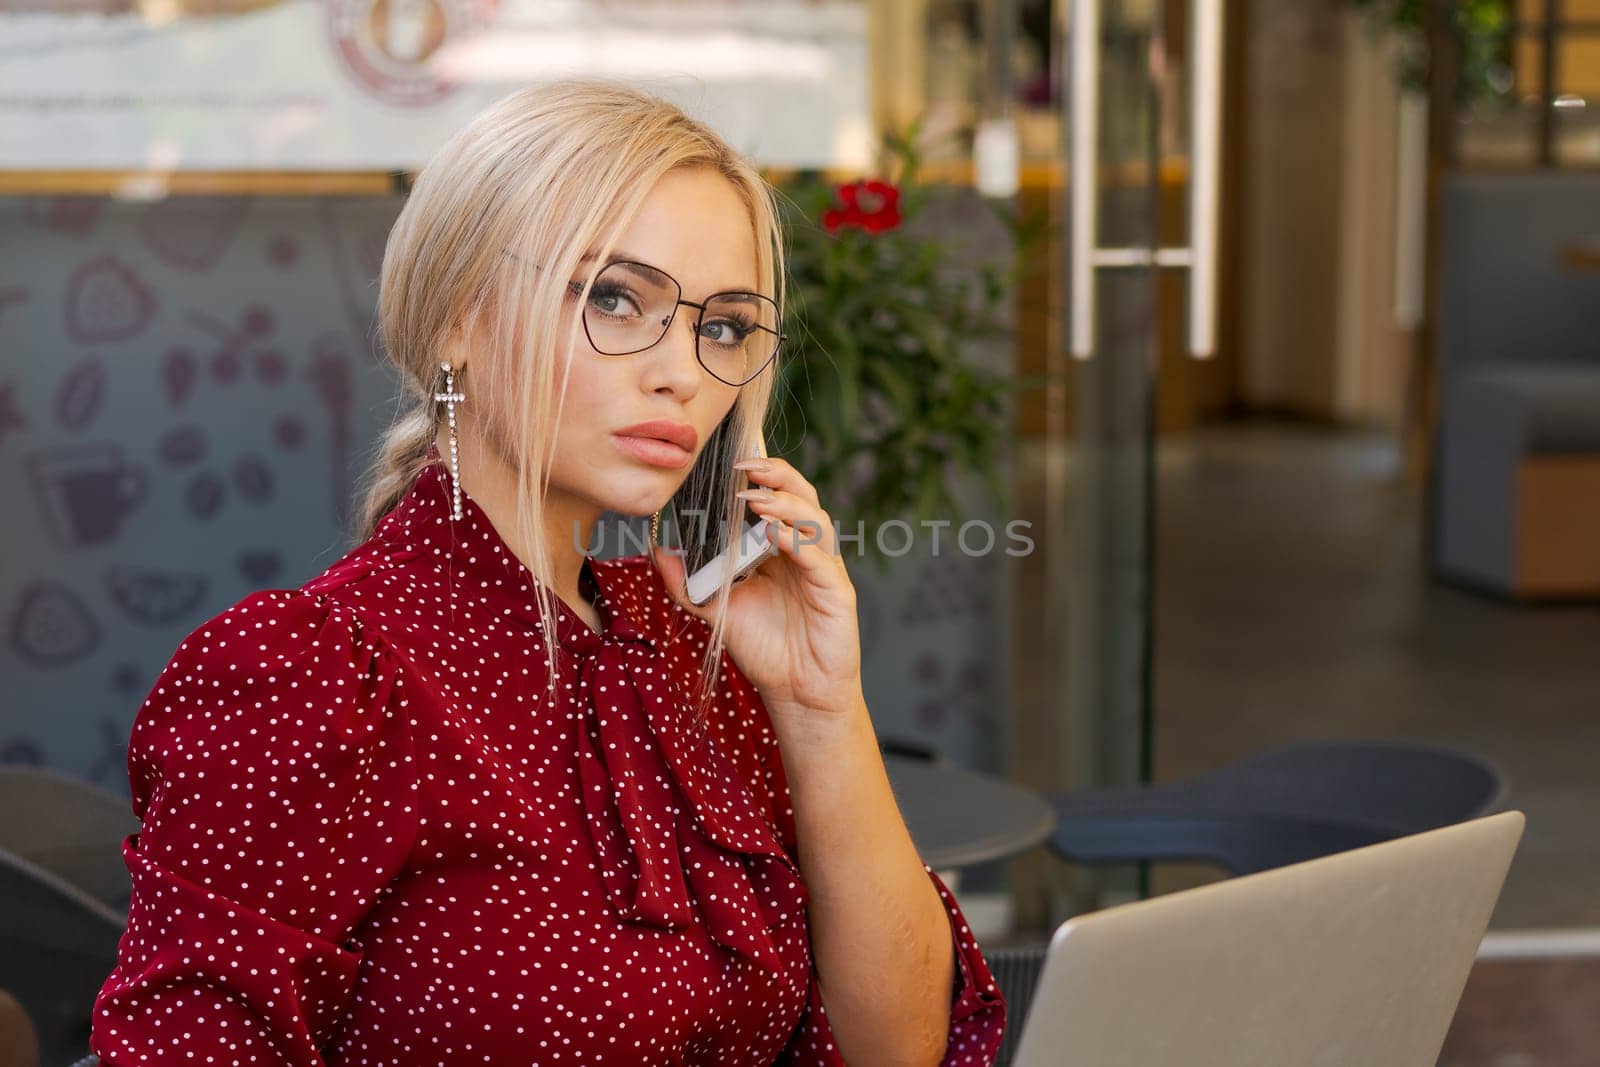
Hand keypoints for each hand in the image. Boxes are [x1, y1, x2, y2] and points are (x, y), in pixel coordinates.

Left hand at [651, 455, 863, 721]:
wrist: (795, 692)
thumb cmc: (765, 647)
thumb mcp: (716, 609)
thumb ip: (687, 582)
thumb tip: (659, 550)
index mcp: (781, 547)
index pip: (776, 497)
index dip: (759, 476)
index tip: (729, 463)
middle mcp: (806, 551)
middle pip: (801, 496)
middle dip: (776, 476)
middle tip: (745, 467)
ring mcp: (824, 568)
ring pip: (814, 520)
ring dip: (784, 504)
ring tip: (754, 499)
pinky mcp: (838, 592)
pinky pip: (820, 559)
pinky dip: (798, 542)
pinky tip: (775, 534)